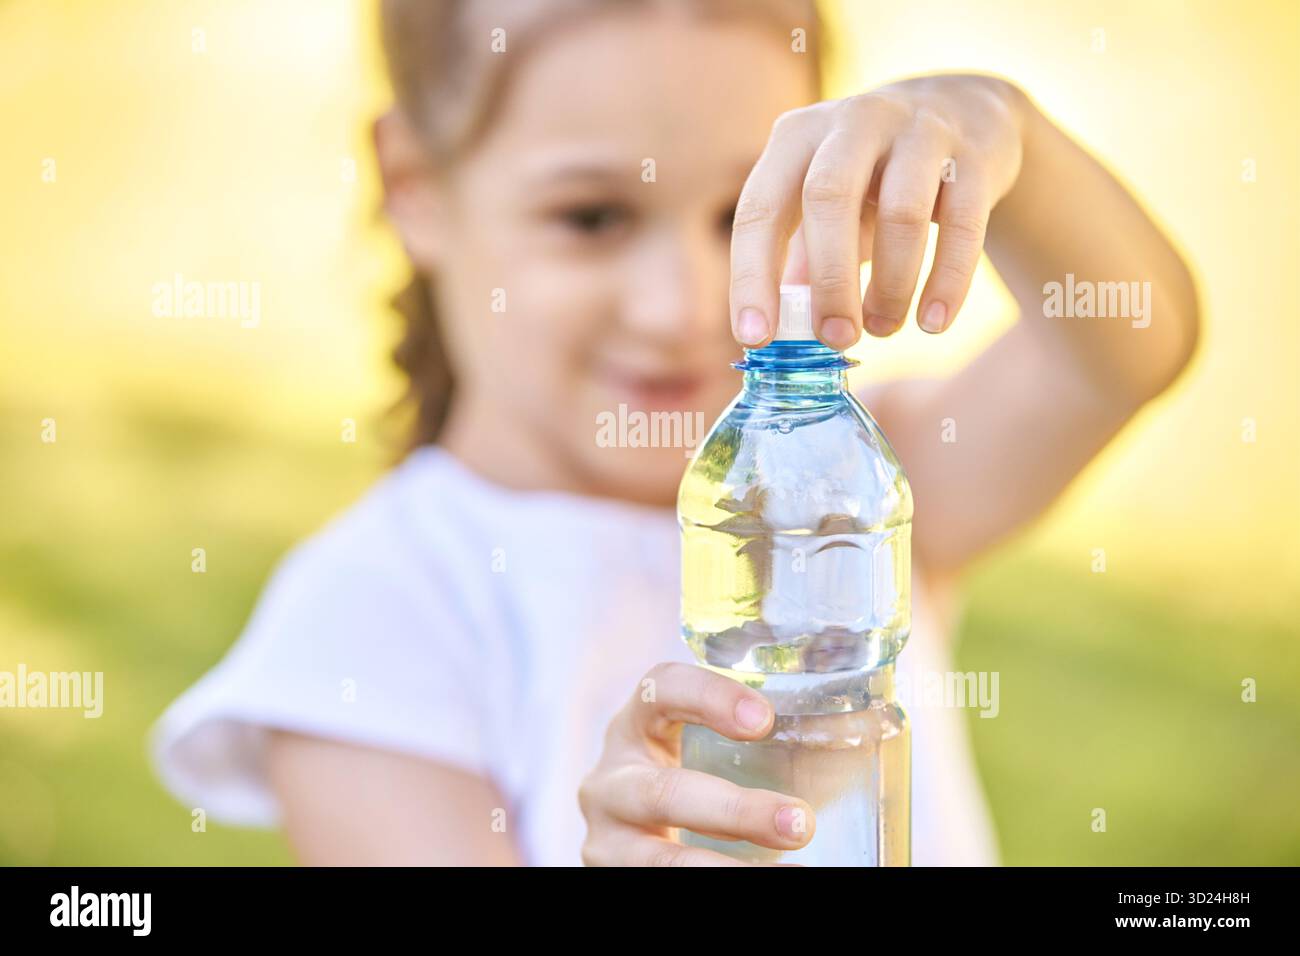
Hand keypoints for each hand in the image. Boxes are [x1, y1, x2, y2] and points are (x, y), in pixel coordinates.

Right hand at [578, 662, 814, 865]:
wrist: (633, 834)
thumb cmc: (694, 779)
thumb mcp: (708, 752)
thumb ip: (766, 742)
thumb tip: (877, 734)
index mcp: (637, 725)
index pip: (661, 689)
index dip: (708, 697)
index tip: (765, 719)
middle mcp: (611, 779)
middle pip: (662, 793)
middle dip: (736, 812)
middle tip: (800, 822)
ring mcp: (606, 837)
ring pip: (660, 860)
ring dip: (725, 871)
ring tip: (793, 873)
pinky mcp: (611, 876)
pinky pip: (659, 886)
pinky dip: (716, 884)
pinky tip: (764, 885)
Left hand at [730, 75, 1025, 347]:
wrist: (966, 109)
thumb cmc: (873, 174)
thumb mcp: (825, 203)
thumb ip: (800, 260)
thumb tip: (780, 335)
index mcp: (797, 136)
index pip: (759, 207)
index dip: (751, 276)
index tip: (755, 337)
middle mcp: (854, 121)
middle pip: (829, 198)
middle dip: (829, 281)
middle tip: (836, 338)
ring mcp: (918, 130)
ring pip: (901, 214)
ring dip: (890, 286)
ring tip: (884, 329)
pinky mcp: (974, 155)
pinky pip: (962, 226)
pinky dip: (947, 282)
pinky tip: (933, 322)